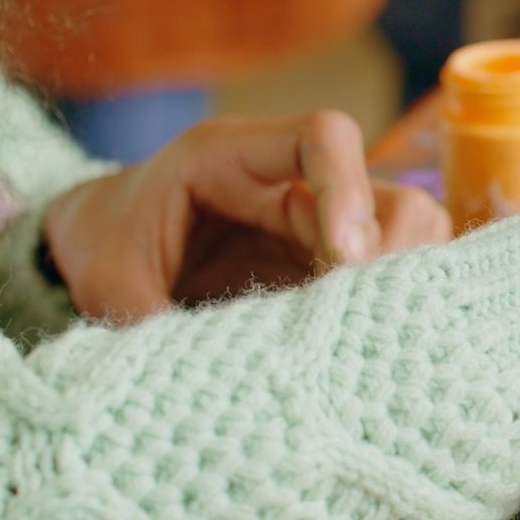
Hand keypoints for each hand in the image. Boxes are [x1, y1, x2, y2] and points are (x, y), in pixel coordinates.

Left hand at [44, 112, 450, 324]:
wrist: (107, 248)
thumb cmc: (107, 251)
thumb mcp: (110, 285)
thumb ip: (154, 321)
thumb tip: (208, 381)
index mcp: (231, 157)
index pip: (322, 137)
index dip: (348, 190)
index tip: (344, 262)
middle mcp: (293, 180)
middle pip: (392, 199)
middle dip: (388, 261)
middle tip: (358, 317)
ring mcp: (325, 221)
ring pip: (413, 237)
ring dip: (402, 285)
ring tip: (362, 332)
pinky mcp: (339, 261)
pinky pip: (401, 272)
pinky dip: (398, 304)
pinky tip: (365, 340)